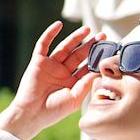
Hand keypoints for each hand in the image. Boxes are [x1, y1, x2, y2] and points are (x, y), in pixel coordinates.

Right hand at [0, 22, 104, 139]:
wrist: (30, 114)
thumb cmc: (52, 112)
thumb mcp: (75, 99)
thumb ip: (86, 84)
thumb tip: (99, 71)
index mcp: (71, 83)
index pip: (87, 67)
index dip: (97, 59)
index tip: (108, 51)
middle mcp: (62, 73)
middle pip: (78, 55)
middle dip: (90, 45)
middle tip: (102, 37)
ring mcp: (50, 66)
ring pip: (65, 47)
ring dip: (75, 38)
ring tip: (87, 29)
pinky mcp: (38, 62)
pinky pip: (43, 45)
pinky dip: (50, 34)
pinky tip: (58, 25)